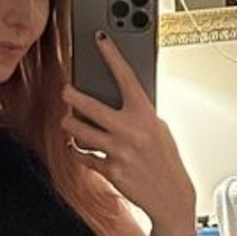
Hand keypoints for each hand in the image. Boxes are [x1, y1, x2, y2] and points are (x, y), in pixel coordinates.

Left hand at [61, 34, 194, 227]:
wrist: (171, 196)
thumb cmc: (166, 161)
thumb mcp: (159, 130)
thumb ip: (139, 115)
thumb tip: (119, 101)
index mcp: (146, 115)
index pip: (126, 77)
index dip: (112, 55)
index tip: (99, 39)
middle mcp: (131, 130)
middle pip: (90, 105)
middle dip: (72, 96)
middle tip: (65, 91)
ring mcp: (119, 150)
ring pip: (79, 130)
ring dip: (69, 125)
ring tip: (68, 121)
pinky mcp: (110, 169)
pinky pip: (83, 156)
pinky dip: (77, 151)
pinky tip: (76, 147)